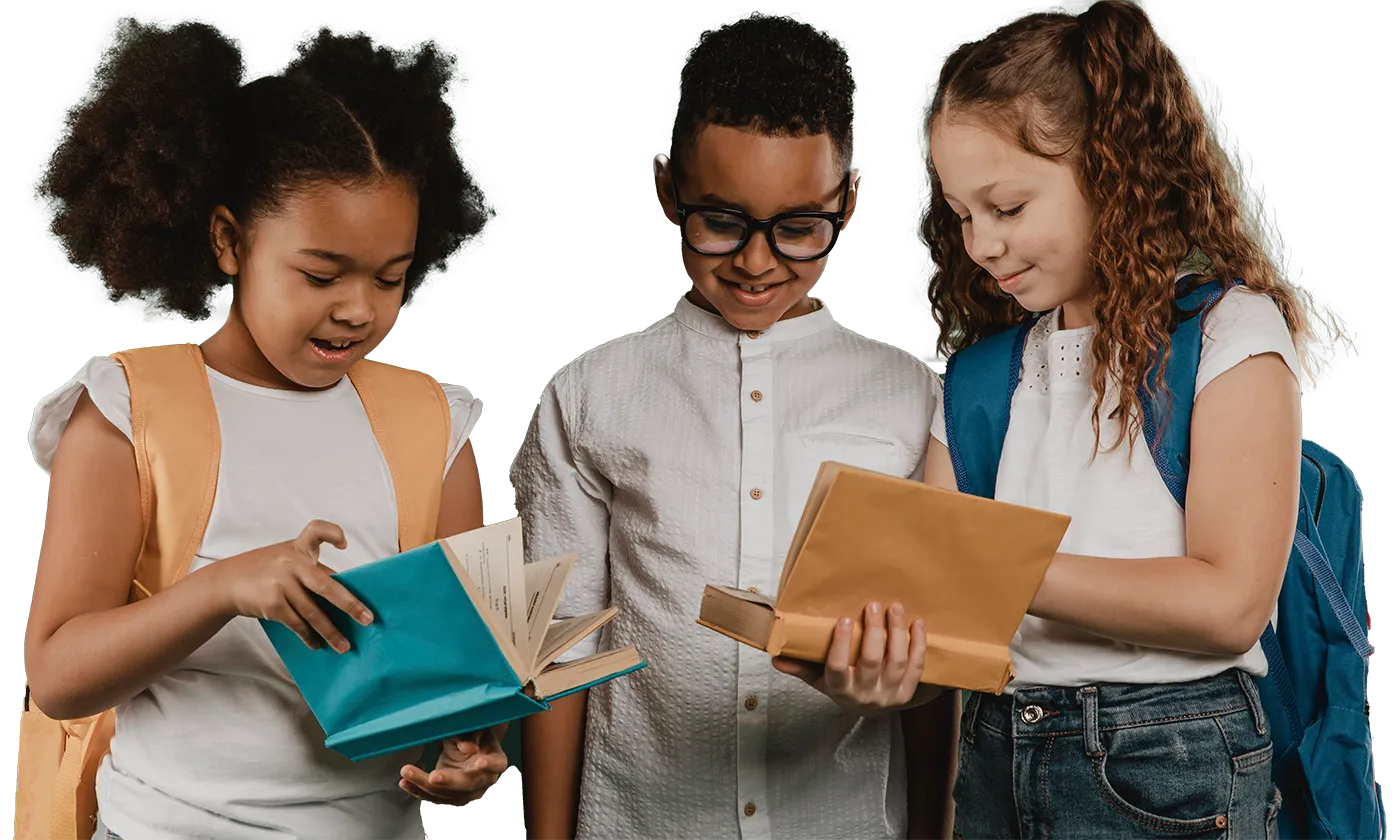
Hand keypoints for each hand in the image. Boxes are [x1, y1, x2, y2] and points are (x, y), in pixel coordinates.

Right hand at [206, 520, 371, 652]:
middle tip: (367, 620)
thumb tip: (343, 600)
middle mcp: (291, 562)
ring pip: (312, 612)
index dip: (333, 533)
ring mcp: (281, 583)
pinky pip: (297, 623)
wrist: (226, 583)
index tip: (345, 544)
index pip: (316, 530)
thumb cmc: (265, 571)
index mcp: (298, 547)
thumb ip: (311, 571)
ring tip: (344, 646)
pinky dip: (309, 636)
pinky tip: (317, 644)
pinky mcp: (272, 604)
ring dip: (330, 632)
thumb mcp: (285, 560)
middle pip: (325, 584)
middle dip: (349, 604)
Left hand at [400, 724, 509, 805]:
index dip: (490, 764)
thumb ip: (471, 735)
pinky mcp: (451, 797)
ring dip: (425, 785)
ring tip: (407, 772)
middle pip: (468, 784)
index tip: (479, 762)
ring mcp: (467, 792)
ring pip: (447, 794)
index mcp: (496, 759)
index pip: (497, 763)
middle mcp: (484, 779)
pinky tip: (405, 782)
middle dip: (449, 781)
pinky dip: (418, 790)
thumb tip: (468, 748)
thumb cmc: (473, 734)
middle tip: (433, 776)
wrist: (466, 746)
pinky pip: (434, 797)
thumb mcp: (474, 728)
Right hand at [772, 601, 926, 715]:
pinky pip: (916, 666)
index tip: (841, 619)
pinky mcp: (908, 693)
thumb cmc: (842, 686)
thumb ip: (800, 667)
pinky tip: (917, 624)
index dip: (839, 645)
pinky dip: (917, 644)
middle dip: (873, 632)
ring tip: (895, 608)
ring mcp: (889, 695)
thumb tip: (775, 658)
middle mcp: (865, 695)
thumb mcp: (819, 679)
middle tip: (873, 605)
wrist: (871, 708)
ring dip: (896, 633)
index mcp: (840, 690)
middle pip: (870, 662)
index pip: (837, 669)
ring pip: (896, 662)